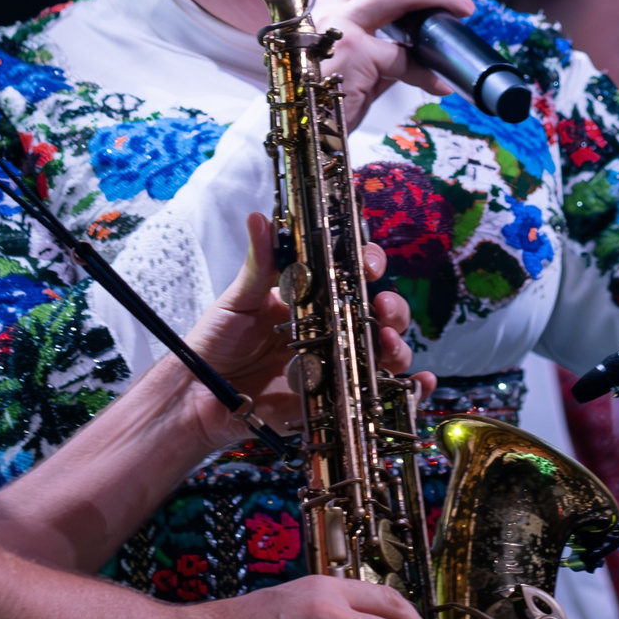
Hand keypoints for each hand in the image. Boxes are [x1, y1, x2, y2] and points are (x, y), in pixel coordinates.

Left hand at [178, 212, 427, 454]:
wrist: (197, 398)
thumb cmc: (216, 343)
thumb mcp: (237, 301)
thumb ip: (258, 264)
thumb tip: (260, 218)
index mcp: (310, 298)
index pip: (350, 274)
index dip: (367, 265)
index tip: (368, 263)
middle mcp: (329, 329)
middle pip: (377, 313)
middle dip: (392, 307)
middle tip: (382, 308)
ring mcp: (335, 365)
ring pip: (383, 351)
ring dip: (398, 344)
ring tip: (388, 345)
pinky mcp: (334, 400)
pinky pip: (377, 394)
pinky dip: (408, 389)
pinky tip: (421, 383)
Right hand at [306, 0, 473, 130]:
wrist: (299, 134)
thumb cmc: (321, 102)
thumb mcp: (353, 66)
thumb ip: (384, 49)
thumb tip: (422, 50)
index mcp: (328, 4)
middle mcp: (329, 5)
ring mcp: (337, 25)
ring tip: (460, 11)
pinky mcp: (351, 52)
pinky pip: (403, 55)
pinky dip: (428, 71)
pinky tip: (439, 83)